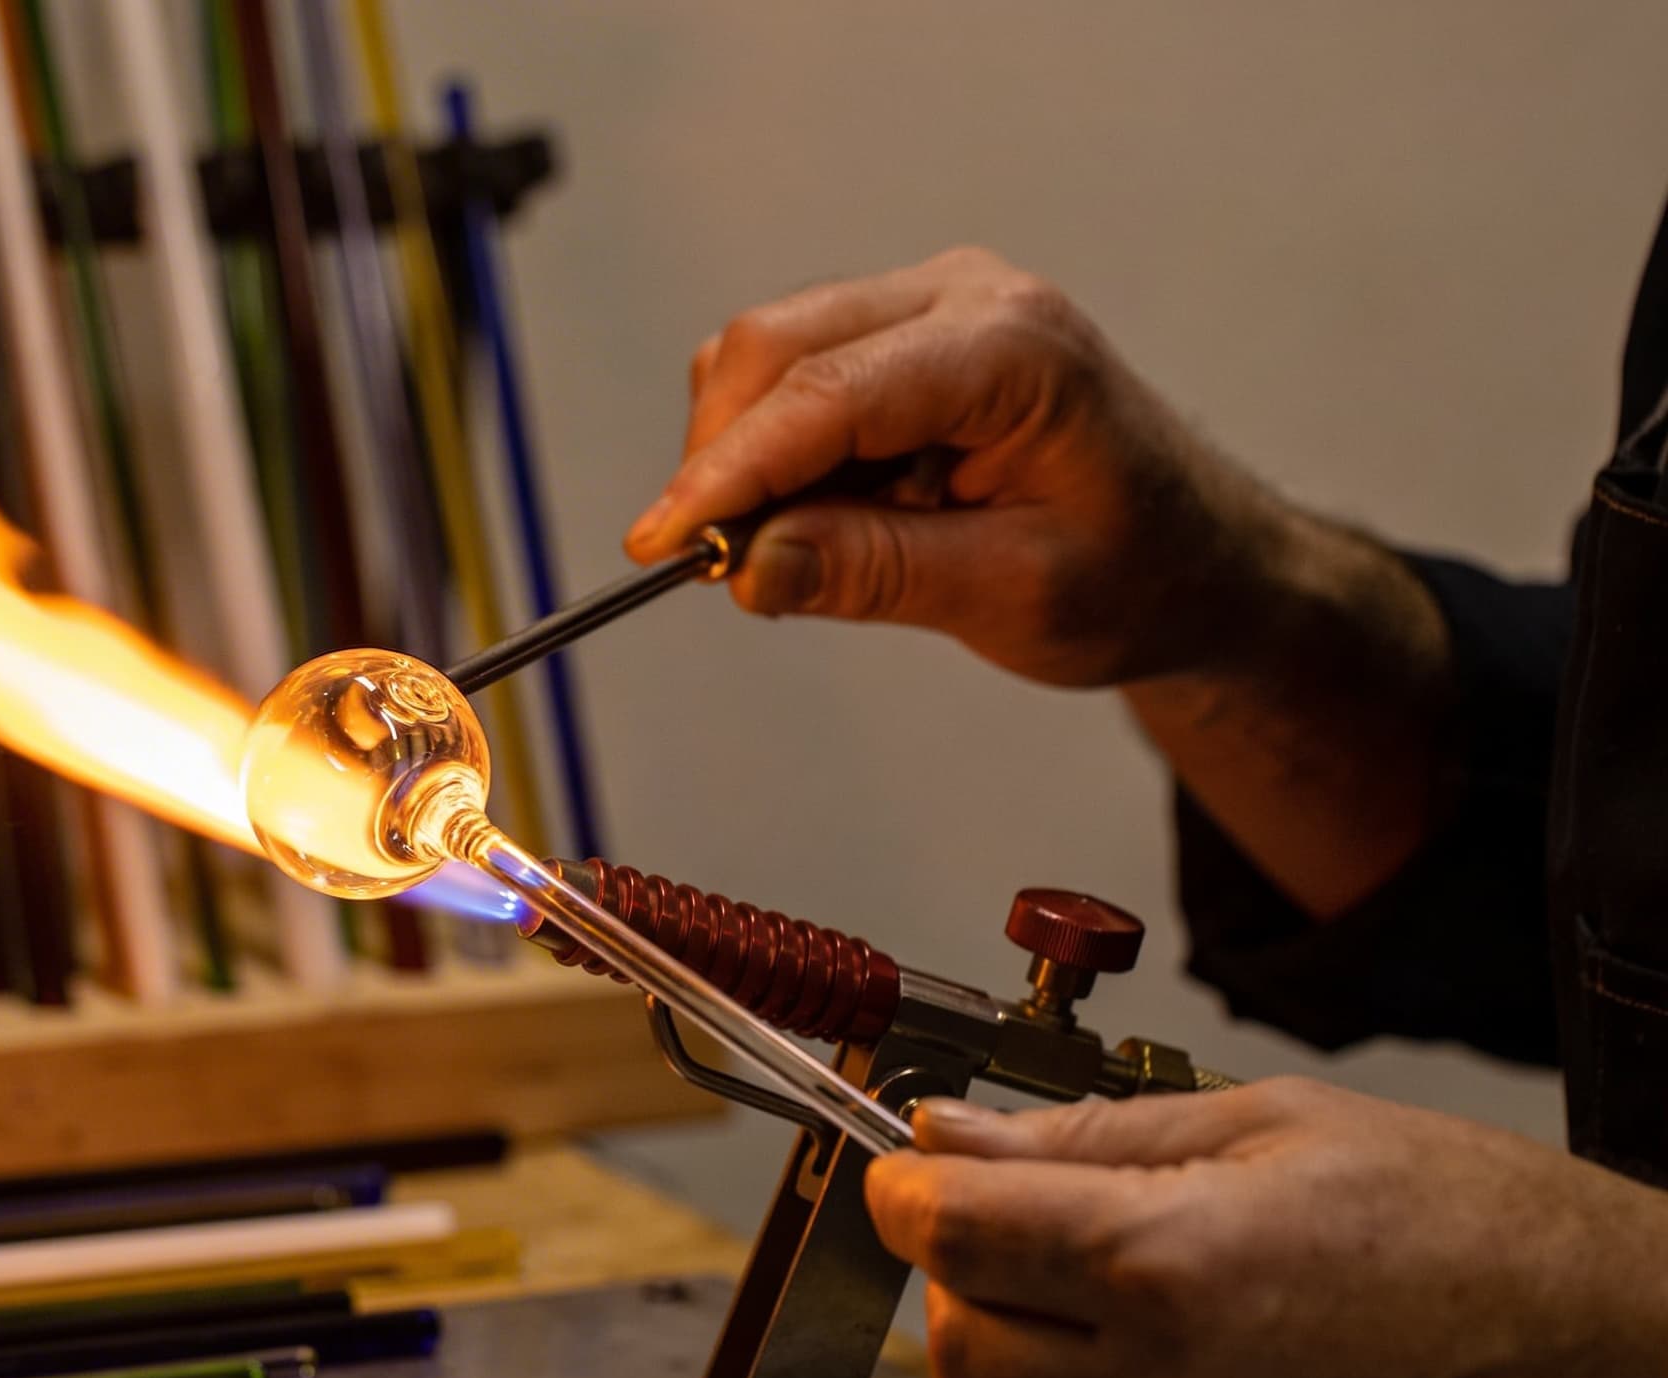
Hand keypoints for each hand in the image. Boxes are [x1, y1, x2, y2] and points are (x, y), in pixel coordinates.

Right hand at [634, 248, 1452, 916]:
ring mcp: (934, 304)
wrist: (1198, 559)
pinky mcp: (906, 332)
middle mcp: (968, 298)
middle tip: (713, 569)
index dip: (728, 471)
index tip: (660, 543)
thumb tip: (748, 567)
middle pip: (775, 347)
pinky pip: (794, 372)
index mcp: (1014, 350)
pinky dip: (777, 450)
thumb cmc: (1136, 575)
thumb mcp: (1015, 597)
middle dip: (722, 459)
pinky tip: (827, 515)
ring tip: (801, 552)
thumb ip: (877, 575)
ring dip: (747, 458)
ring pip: (768, 354)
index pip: (827, 394)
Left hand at [861, 1081, 1667, 1377]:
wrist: (1622, 1376)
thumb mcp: (1280, 1126)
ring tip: (1121, 1299)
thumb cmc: (1482, 1233)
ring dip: (1023, 1351)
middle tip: (1018, 1224)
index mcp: (1177, 1261)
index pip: (948, 1231)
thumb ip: (1091, 1134)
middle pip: (954, 1337)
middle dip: (959, 1272)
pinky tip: (1186, 1370)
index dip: (905, 1187)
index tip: (912, 1168)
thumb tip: (957, 1131)